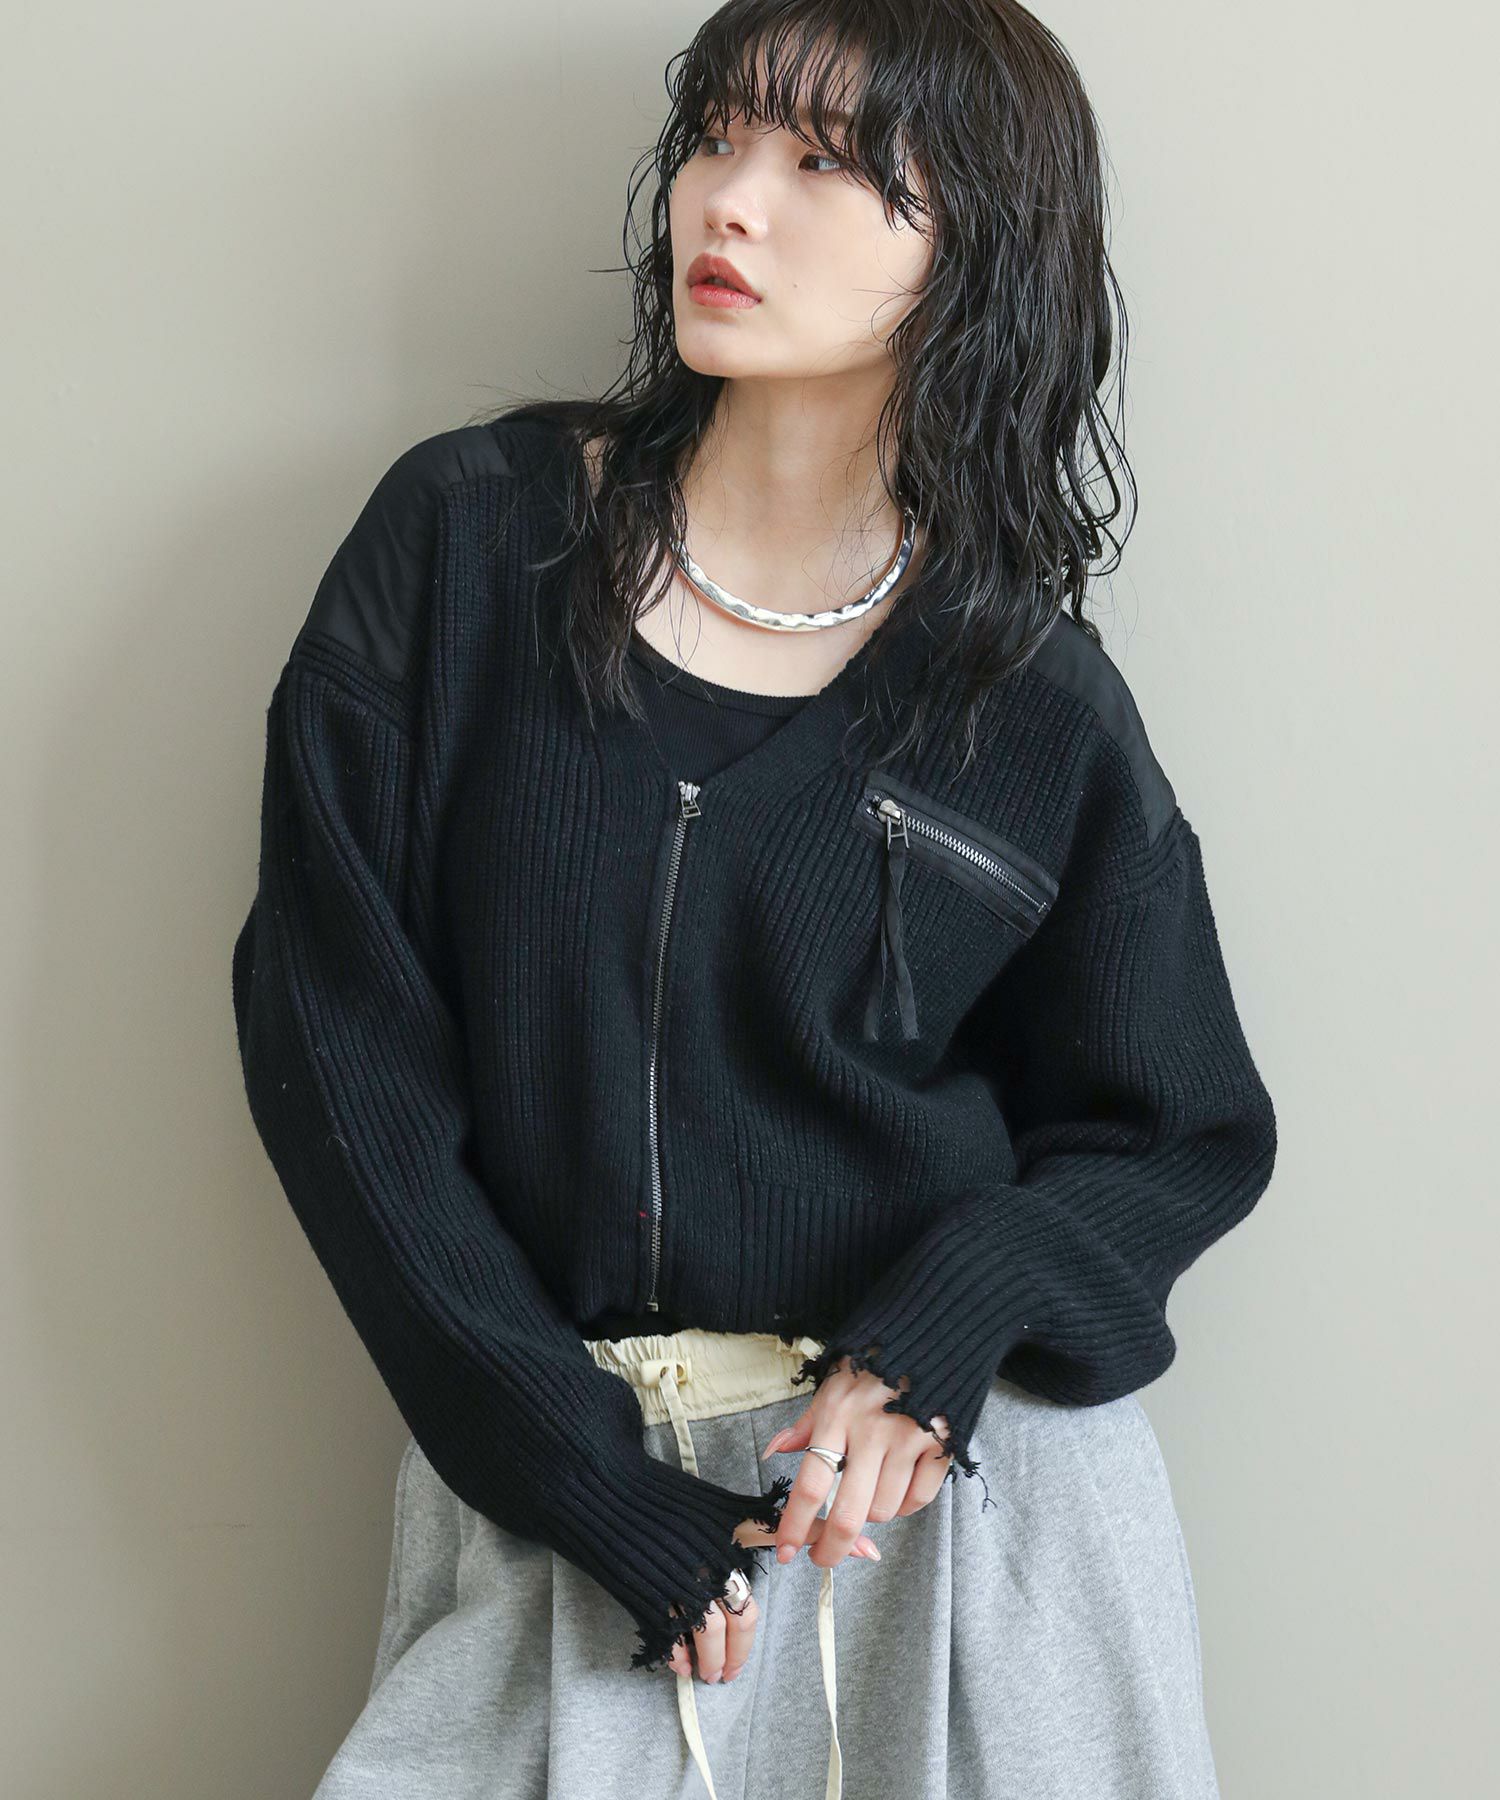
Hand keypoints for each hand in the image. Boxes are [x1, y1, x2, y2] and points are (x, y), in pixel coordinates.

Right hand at [663, 1512, 880, 1683]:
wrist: (605, 1490)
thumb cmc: (662, 1498)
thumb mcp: (712, 1504)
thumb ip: (753, 1521)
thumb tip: (789, 1535)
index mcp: (730, 1527)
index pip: (787, 1531)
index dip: (828, 1537)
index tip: (872, 1552)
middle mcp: (713, 1555)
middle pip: (744, 1615)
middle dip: (739, 1652)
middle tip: (732, 1673)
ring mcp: (682, 1577)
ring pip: (713, 1634)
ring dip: (714, 1662)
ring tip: (711, 1675)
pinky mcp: (651, 1595)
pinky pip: (676, 1638)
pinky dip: (682, 1656)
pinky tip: (684, 1663)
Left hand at [767, 1358, 952, 1571]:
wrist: (935, 1330)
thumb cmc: (877, 1360)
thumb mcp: (834, 1383)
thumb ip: (807, 1424)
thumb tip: (774, 1451)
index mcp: (837, 1414)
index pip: (809, 1483)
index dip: (795, 1526)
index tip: (787, 1551)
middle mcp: (871, 1430)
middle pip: (848, 1512)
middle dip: (832, 1548)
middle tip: (823, 1556)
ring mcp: (909, 1438)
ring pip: (884, 1510)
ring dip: (872, 1514)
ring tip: (869, 1491)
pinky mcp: (941, 1443)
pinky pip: (920, 1499)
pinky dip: (906, 1505)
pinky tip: (899, 1487)